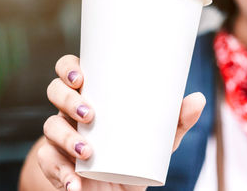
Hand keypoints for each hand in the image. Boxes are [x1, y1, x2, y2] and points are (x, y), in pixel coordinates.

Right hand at [38, 55, 205, 190]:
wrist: (114, 190)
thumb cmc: (133, 156)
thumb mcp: (157, 141)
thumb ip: (176, 122)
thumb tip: (199, 98)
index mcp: (92, 97)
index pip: (71, 71)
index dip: (68, 68)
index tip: (82, 77)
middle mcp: (71, 113)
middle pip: (55, 92)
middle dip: (67, 99)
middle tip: (89, 114)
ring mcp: (60, 138)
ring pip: (49, 126)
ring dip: (64, 137)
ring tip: (87, 151)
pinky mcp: (55, 164)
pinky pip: (47, 163)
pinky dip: (59, 174)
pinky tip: (74, 183)